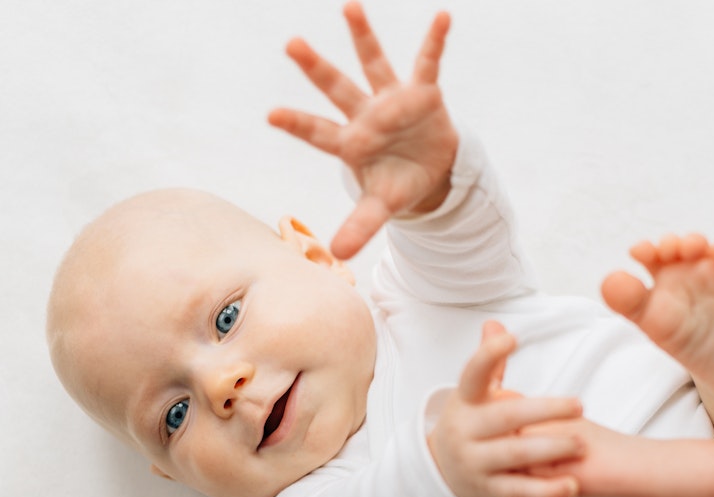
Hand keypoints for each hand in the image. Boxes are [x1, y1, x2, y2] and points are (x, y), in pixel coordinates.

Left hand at [270, 2, 458, 259]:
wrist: (429, 169)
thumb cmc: (396, 183)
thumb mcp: (380, 206)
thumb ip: (361, 225)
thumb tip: (338, 254)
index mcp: (351, 142)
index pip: (319, 133)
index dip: (298, 125)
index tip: (271, 114)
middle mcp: (366, 115)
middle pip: (337, 89)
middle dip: (316, 68)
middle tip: (291, 44)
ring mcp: (392, 100)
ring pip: (373, 64)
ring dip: (363, 36)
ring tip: (349, 6)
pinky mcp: (421, 92)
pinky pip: (428, 63)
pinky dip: (436, 41)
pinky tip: (442, 16)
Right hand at [430, 322, 585, 496]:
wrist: (444, 472)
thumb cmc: (472, 424)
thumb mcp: (473, 396)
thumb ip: (489, 365)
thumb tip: (494, 326)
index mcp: (465, 402)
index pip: (472, 375)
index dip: (488, 356)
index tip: (512, 338)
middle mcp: (466, 431)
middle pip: (505, 417)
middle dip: (543, 411)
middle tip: (579, 405)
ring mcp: (475, 462)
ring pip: (515, 454)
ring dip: (550, 449)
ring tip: (582, 444)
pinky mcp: (488, 490)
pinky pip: (520, 490)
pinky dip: (546, 490)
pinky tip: (572, 484)